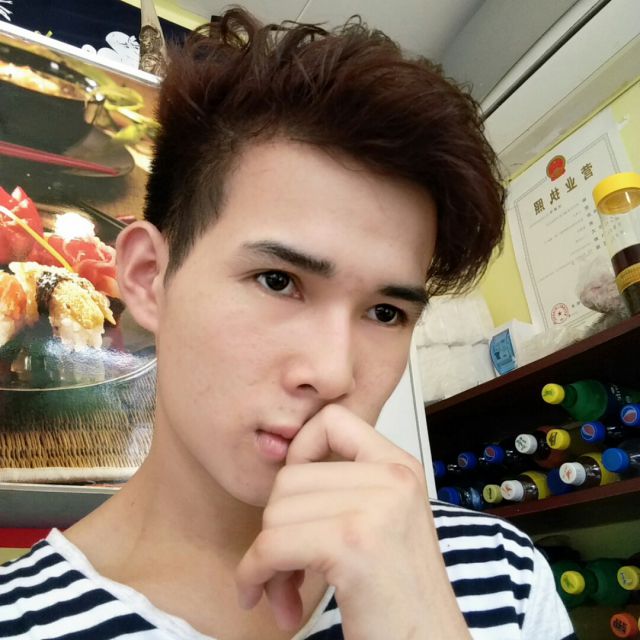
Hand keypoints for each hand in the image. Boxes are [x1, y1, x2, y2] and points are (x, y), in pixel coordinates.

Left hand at [235, 404, 470, 638]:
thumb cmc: (399, 596)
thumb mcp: (383, 521)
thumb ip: (345, 488)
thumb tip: (279, 470)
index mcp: (399, 465)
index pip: (331, 420)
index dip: (300, 451)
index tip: (295, 497)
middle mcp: (392, 477)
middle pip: (290, 477)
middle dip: (275, 528)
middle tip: (287, 570)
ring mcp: (375, 507)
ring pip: (275, 512)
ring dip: (267, 561)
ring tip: (287, 591)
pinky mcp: (352, 544)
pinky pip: (271, 546)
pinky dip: (256, 575)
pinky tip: (274, 603)